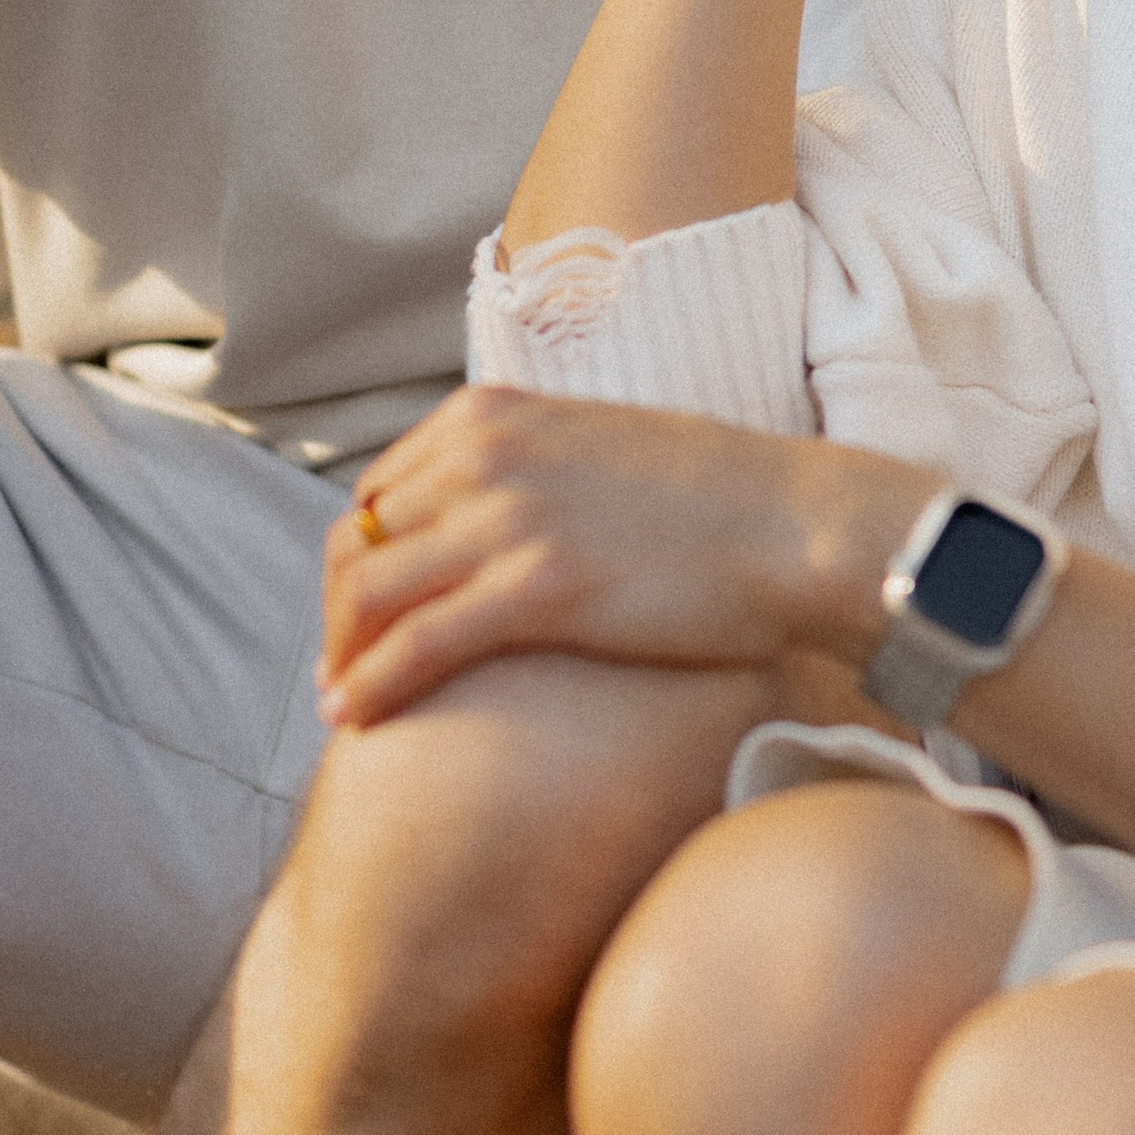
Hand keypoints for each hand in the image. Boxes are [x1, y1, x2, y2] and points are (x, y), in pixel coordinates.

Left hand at [320, 384, 920, 727]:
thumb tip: (497, 517)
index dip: (357, 557)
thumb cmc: (719, 498)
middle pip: (358, 539)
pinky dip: (371, 683)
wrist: (797, 525)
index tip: (361, 609)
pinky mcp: (537, 586)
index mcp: (494, 414)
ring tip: (338, 702)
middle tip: (341, 664)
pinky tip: (354, 720)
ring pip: (369, 590)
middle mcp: (486, 454)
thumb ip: (532, 466)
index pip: (379, 489)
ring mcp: (508, 517)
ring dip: (340, 653)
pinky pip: (417, 642)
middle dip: (336, 609)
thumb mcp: (597, 446)